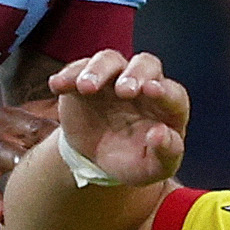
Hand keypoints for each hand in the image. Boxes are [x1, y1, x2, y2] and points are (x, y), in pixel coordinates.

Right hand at [46, 51, 188, 190]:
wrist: (99, 161)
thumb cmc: (134, 161)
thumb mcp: (154, 169)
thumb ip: (165, 154)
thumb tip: (160, 134)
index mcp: (166, 105)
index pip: (172, 92)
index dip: (164, 91)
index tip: (151, 91)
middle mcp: (142, 85)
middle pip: (145, 63)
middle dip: (135, 74)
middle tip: (123, 91)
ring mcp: (113, 79)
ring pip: (109, 60)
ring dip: (98, 70)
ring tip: (86, 88)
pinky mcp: (85, 80)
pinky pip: (77, 70)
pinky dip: (68, 75)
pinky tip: (57, 85)